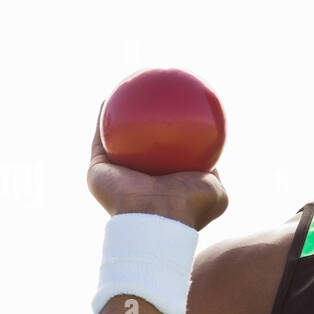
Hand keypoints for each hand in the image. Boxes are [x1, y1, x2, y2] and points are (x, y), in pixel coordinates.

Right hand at [87, 105, 228, 230]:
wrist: (157, 222)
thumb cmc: (188, 208)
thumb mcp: (215, 191)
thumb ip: (215, 175)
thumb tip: (215, 158)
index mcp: (161, 186)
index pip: (165, 156)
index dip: (170, 136)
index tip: (176, 117)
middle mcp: (137, 180)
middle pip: (137, 146)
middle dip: (141, 125)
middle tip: (149, 101)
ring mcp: (116, 176)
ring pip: (114, 140)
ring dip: (116, 117)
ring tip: (124, 91)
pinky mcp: (97, 171)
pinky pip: (99, 139)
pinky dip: (102, 119)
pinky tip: (107, 99)